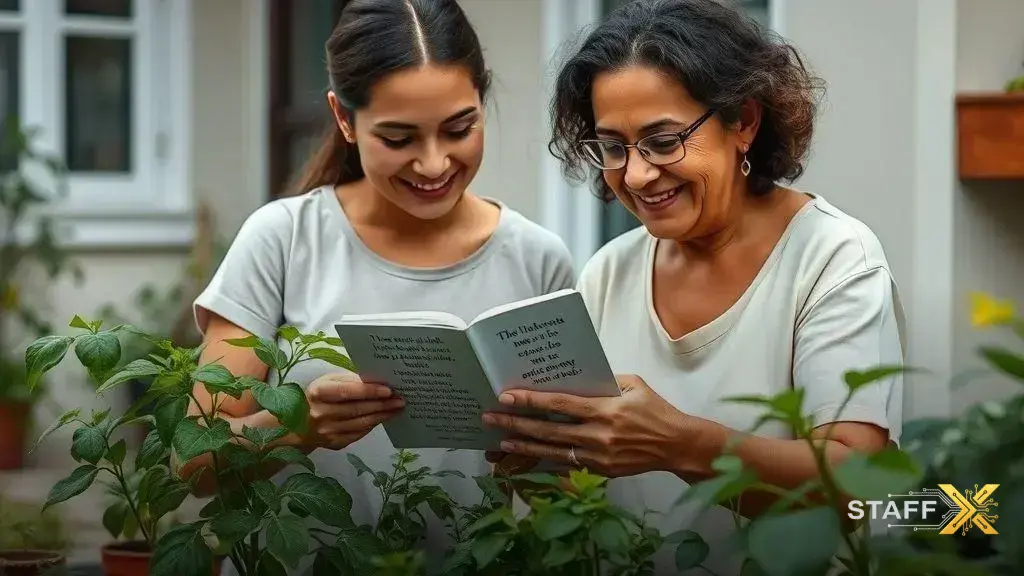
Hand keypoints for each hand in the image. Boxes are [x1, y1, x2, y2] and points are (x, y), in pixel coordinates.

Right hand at [303, 373, 404, 449]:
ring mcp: (327, 431)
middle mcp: (321, 414)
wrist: (299, 424)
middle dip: (382, 404)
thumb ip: (350, 381)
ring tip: (397, 408)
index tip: (388, 390)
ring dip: (382, 416)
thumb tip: (378, 383)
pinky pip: (359, 433)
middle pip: (357, 409)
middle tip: (400, 400)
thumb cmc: (319, 396)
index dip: (369, 391)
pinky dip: (373, 425)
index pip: (347, 392)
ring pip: (361, 423)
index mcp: (318, 393)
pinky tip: (383, 418)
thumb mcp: (328, 381)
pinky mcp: (334, 443)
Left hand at [482, 375, 712, 477]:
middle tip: (491, 418)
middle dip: (516, 424)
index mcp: (606, 410)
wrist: (677, 446)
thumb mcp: (634, 385)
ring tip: (499, 443)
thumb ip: (604, 381)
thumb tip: (575, 378)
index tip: (507, 396)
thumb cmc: (656, 410)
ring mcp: (598, 457)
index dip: (531, 400)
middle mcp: (599, 435)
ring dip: (524, 447)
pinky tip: (526, 460)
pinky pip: (566, 466)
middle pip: (549, 430)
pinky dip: (545, 462)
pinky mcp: (600, 472)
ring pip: (552, 452)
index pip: (561, 404)